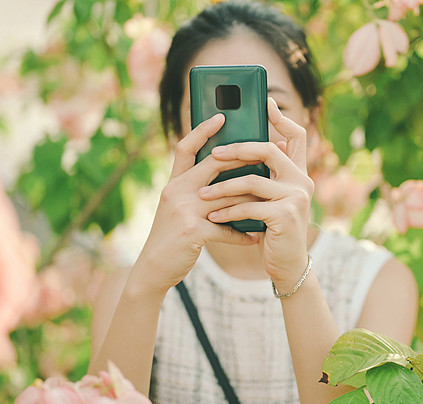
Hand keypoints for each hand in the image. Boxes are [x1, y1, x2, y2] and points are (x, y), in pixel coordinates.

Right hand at [133, 114, 260, 295]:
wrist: (152, 269)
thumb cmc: (171, 239)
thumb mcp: (177, 209)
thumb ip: (195, 192)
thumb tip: (227, 180)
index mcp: (174, 183)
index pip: (186, 148)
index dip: (202, 131)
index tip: (221, 116)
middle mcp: (176, 191)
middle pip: (214, 165)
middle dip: (243, 158)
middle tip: (267, 153)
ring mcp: (184, 210)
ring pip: (228, 197)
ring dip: (251, 201)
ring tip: (270, 200)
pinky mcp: (193, 231)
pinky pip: (227, 229)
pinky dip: (242, 235)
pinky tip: (255, 238)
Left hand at [199, 98, 313, 292]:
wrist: (287, 266)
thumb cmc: (272, 231)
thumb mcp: (268, 200)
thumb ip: (261, 177)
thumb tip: (232, 150)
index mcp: (298, 173)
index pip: (297, 135)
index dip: (282, 117)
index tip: (265, 102)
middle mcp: (302, 181)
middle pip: (270, 150)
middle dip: (238, 149)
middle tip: (214, 154)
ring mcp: (296, 198)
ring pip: (253, 181)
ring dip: (222, 188)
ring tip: (201, 194)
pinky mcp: (286, 216)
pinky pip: (249, 207)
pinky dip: (227, 212)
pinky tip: (212, 217)